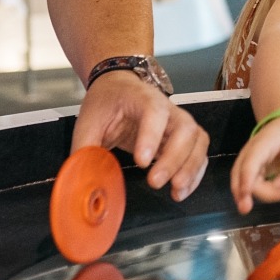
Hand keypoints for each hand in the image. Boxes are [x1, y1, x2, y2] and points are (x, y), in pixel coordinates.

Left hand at [73, 72, 208, 201]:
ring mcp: (180, 122)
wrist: (120, 88)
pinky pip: (199, 153)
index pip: (155, 112)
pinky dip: (195, 172)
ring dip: (190, 168)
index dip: (151, 137)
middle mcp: (169, 108)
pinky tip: (182, 190)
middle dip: (174, 159)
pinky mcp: (185, 137)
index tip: (141, 162)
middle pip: (184, 129)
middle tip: (155, 182)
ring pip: (198, 142)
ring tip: (175, 191)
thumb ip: (84, 150)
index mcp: (143, 98)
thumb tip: (80, 182)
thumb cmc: (106, 102)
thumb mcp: (88, 122)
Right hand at [231, 115, 279, 213]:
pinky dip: (267, 191)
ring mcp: (248, 162)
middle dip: (251, 195)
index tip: (246, 198)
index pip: (250, 163)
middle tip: (277, 201)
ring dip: (266, 194)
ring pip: (245, 185)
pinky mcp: (250, 170)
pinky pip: (252, 186)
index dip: (246, 180)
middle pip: (243, 178)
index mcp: (263, 143)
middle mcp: (250, 153)